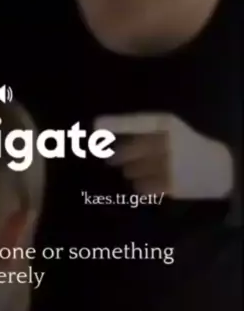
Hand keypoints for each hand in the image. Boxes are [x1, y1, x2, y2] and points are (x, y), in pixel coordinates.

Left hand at [94, 113, 233, 198]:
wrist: (216, 168)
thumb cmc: (186, 146)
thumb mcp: (169, 131)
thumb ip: (142, 133)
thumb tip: (106, 142)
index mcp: (166, 124)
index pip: (135, 122)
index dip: (114, 123)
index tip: (94, 125)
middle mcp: (166, 142)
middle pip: (124, 153)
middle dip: (115, 158)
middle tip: (110, 160)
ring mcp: (167, 164)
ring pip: (129, 172)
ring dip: (131, 173)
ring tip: (146, 170)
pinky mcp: (168, 184)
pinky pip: (139, 188)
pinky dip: (141, 186)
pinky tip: (152, 182)